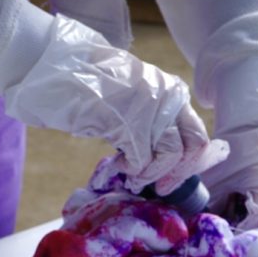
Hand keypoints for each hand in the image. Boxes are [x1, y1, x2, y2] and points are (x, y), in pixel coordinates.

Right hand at [3, 16, 227, 194]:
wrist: (59, 69)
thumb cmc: (89, 86)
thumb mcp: (132, 101)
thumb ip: (153, 122)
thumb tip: (166, 158)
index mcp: (171, 91)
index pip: (199, 134)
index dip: (191, 163)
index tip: (173, 179)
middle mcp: (168, 97)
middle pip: (192, 147)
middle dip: (178, 174)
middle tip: (159, 187)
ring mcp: (150, 108)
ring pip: (170, 155)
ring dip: (151, 174)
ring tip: (132, 175)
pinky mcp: (129, 122)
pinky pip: (141, 159)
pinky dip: (132, 170)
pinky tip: (120, 164)